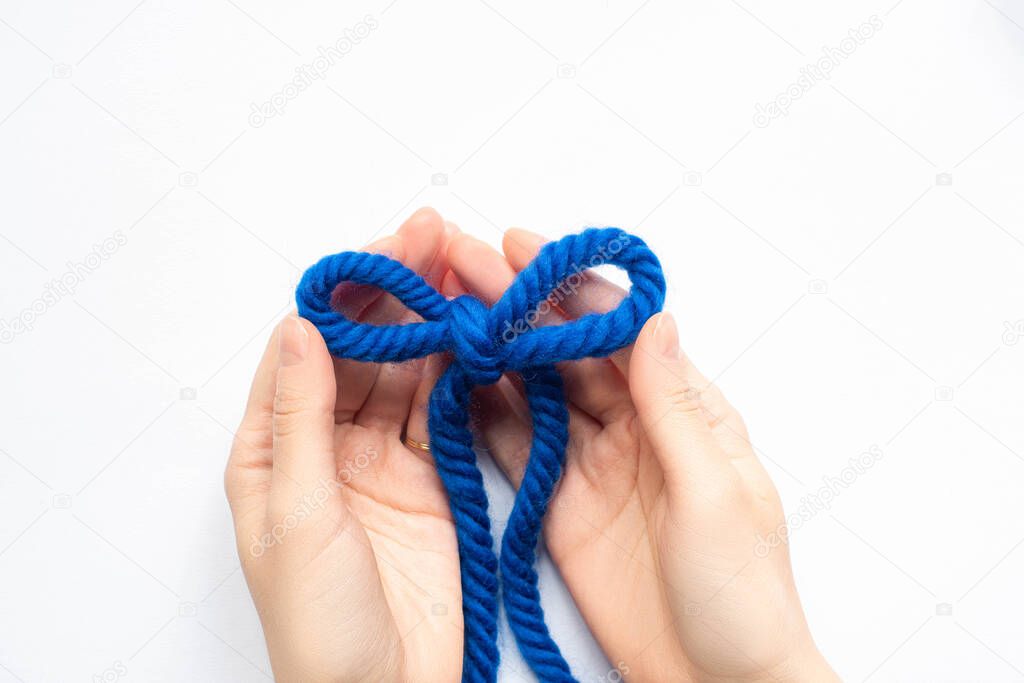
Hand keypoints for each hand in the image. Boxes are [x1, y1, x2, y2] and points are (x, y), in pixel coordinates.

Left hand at [225, 209, 462, 682]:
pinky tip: (474, 333)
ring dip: (431, 324)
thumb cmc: (319, 625)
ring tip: (463, 272)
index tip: (385, 250)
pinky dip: (459, 372)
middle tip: (436, 240)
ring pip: (406, 372)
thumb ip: (302, 419)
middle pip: (361, 350)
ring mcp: (381, 461)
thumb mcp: (301, 515)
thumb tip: (303, 328)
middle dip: (396, 295)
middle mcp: (325, 446)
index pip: (306, 349)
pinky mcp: (430, 480)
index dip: (344, 296)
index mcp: (272, 450)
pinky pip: (442, 411)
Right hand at [443, 228, 837, 681]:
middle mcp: (634, 426)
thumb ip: (676, 410)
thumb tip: (654, 321)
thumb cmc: (741, 594)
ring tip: (443, 306)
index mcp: (683, 411)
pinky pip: (514, 446)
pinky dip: (481, 412)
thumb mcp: (715, 495)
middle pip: (567, 350)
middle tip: (460, 261)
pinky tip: (450, 379)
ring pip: (535, 389)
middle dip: (516, 303)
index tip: (520, 248)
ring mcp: (590, 464)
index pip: (619, 331)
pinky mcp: (556, 505)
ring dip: (493, 347)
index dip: (569, 288)